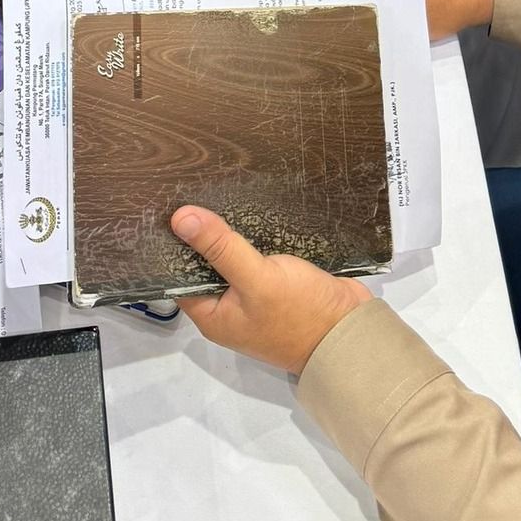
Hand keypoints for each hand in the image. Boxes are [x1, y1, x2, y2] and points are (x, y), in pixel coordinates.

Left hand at [170, 207, 370, 373]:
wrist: (352, 332)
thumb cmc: (299, 313)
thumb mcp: (256, 278)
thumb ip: (220, 248)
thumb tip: (179, 218)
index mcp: (214, 315)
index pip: (179, 276)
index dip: (173, 245)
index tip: (168, 207)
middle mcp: (230, 307)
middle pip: (206, 264)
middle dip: (203, 233)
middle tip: (192, 188)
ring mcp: (256, 295)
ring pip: (234, 257)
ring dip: (231, 232)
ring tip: (216, 189)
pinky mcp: (279, 282)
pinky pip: (259, 255)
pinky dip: (256, 236)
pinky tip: (252, 206)